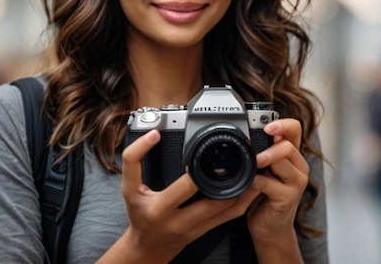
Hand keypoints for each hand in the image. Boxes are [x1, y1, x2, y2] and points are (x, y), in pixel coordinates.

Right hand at [117, 129, 260, 261]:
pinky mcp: (207, 229)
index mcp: (160, 209)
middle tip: (242, 156)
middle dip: (228, 178)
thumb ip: (133, 160)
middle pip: (213, 200)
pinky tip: (251, 186)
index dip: (196, 169)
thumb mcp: (128, 188)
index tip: (205, 150)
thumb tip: (153, 134)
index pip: (184, 187)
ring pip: (227, 208)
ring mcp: (196, 227)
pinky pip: (230, 215)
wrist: (147, 247)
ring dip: (243, 188)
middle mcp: (180, 221)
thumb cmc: (139, 214)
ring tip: (253, 168)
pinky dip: (243, 199)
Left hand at [248, 119, 308, 243]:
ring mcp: (296, 182)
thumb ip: (261, 153)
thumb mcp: (263, 170)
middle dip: (269, 146)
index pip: (295, 129)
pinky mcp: (289, 198)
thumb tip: (246, 138)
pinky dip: (258, 181)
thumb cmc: (264, 196)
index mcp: (292, 155)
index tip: (266, 127)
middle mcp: (298, 166)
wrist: (268, 227)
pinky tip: (251, 182)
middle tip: (255, 152)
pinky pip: (272, 184)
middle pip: (288, 145)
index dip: (282, 124)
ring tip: (254, 164)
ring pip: (284, 161)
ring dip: (265, 159)